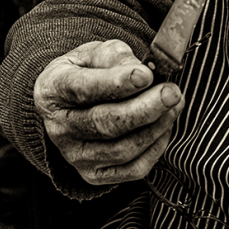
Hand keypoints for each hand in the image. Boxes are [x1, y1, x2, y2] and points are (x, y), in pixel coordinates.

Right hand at [33, 39, 184, 184]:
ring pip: (122, 149)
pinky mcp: (94, 174)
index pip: (82, 89)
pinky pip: (133, 169)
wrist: (74, 103)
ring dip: (156, 127)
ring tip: (175, 104)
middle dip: (144, 109)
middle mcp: (59, 127)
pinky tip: (164, 126)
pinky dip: (156, 148)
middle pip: (105, 123)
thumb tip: (142, 72)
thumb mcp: (95, 54)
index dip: (116, 83)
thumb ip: (116, 57)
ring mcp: (75, 155)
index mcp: (53, 90)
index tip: (146, 75)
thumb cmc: (89, 73)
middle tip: (171, 92)